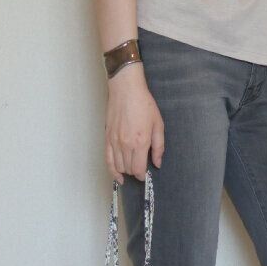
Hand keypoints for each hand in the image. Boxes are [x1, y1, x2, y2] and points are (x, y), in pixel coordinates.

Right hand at [104, 64, 164, 183]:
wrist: (126, 90)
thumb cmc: (144, 104)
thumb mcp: (158, 125)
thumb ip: (159, 146)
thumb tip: (157, 163)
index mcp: (140, 142)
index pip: (138, 169)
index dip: (142, 175)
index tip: (145, 174)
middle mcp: (126, 144)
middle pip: (128, 169)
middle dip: (135, 172)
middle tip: (140, 168)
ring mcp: (114, 142)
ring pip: (118, 166)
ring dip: (125, 171)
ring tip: (131, 168)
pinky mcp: (107, 138)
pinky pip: (108, 160)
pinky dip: (112, 170)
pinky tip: (118, 176)